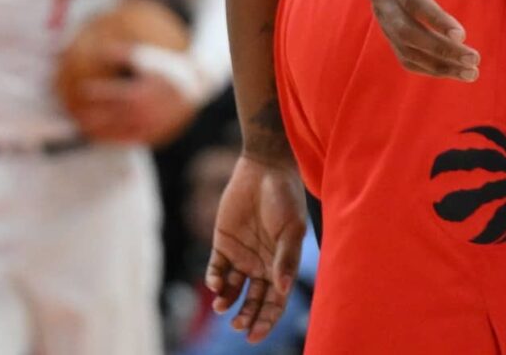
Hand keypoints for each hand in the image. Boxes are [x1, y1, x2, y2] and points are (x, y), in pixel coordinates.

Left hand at [69, 43, 198, 142]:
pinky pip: (128, 140)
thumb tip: (99, 50)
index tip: (83, 90)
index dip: (94, 92)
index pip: (109, 95)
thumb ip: (121, 53)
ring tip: (84, 128)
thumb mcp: (146, 56)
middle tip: (75, 115)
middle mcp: (140, 112)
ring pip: (116, 134)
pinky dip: (113, 139)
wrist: (195, 86)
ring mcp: (147, 125)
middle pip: (108, 118)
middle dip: (89, 117)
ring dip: (98, 132)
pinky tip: (103, 136)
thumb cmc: (166, 68)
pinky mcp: (153, 134)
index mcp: (138, 93)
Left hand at [205, 153, 308, 342]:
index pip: (275, 301)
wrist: (264, 168)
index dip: (267, 320)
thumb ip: (286, 258)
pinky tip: (216, 283)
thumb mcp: (291, 228)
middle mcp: (262, 263)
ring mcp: (242, 255)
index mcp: (282, 264)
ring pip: (232, 289)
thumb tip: (283, 290)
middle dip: (247, 317)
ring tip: (223, 308)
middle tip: (239, 326)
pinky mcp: (223, 243)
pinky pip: (216, 269)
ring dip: (228, 302)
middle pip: (254, 300)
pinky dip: (214, 280)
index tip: (255, 336)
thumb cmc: (285, 197)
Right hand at [368, 0, 482, 79]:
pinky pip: (404, 53)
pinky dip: (428, 66)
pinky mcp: (387, 27)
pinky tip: (454, 71)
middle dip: (439, 48)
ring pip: (404, 47)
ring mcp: (380, 12)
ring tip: (471, 72)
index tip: (462, 35)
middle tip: (474, 60)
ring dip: (437, 63)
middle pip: (405, 29)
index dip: (435, 19)